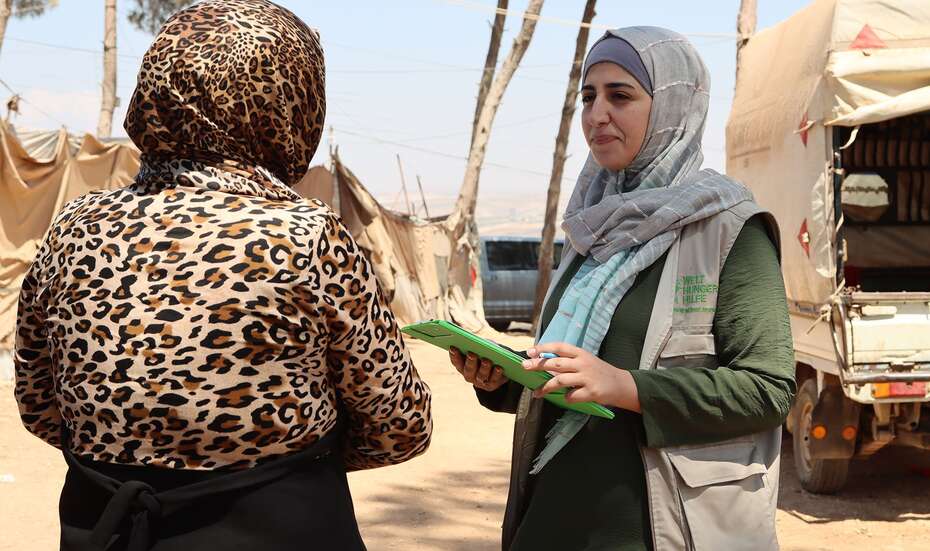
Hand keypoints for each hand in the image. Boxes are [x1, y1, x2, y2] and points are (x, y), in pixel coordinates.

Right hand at [449, 347, 507, 390]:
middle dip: (470, 362)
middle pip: (468, 370)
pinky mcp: (491, 385)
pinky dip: (496, 373)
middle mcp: (469, 376)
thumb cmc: (486, 353)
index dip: (454, 355)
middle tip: (471, 354)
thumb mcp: (480, 347)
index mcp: (462, 366)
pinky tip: (499, 367)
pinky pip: (494, 380)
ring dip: (484, 368)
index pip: (456, 362)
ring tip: (487, 360)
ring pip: (481, 376)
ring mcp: (480, 382)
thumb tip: (475, 340)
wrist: (499, 366)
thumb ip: (475, 344)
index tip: (453, 347)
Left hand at [522, 342, 640, 411]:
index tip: (530, 351)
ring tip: (537, 392)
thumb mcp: (586, 361)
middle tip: (525, 367)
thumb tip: (544, 363)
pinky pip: (572, 396)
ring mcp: (587, 378)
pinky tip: (566, 398)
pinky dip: (566, 398)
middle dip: (538, 365)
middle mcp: (583, 363)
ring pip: (560, 380)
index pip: (559, 347)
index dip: (544, 348)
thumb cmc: (599, 372)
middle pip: (555, 363)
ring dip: (546, 387)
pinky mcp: (591, 392)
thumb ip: (569, 361)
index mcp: (581, 353)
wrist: (622, 385)